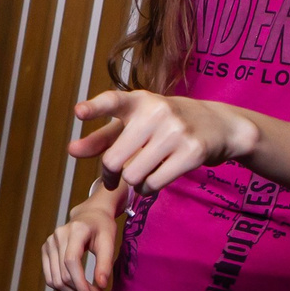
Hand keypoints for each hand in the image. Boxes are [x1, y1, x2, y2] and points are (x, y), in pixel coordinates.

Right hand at [40, 183, 127, 290]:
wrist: (90, 215)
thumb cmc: (102, 227)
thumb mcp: (110, 241)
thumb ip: (105, 263)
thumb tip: (101, 285)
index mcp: (74, 231)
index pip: (71, 262)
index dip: (80, 284)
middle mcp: (57, 236)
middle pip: (62, 274)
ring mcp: (49, 243)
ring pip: (54, 279)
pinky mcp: (45, 250)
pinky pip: (50, 277)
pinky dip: (63, 288)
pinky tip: (77, 288)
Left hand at [67, 88, 259, 192]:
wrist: (217, 124)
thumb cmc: (165, 124)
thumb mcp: (135, 124)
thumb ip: (102, 138)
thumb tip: (72, 151)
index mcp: (139, 100)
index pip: (113, 101)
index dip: (95, 108)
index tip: (78, 112)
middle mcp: (157, 112)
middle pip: (114, 159)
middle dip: (110, 174)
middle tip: (113, 177)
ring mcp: (176, 131)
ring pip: (133, 176)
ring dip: (132, 183)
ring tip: (141, 174)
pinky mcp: (192, 152)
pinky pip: (153, 184)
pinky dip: (147, 190)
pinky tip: (154, 179)